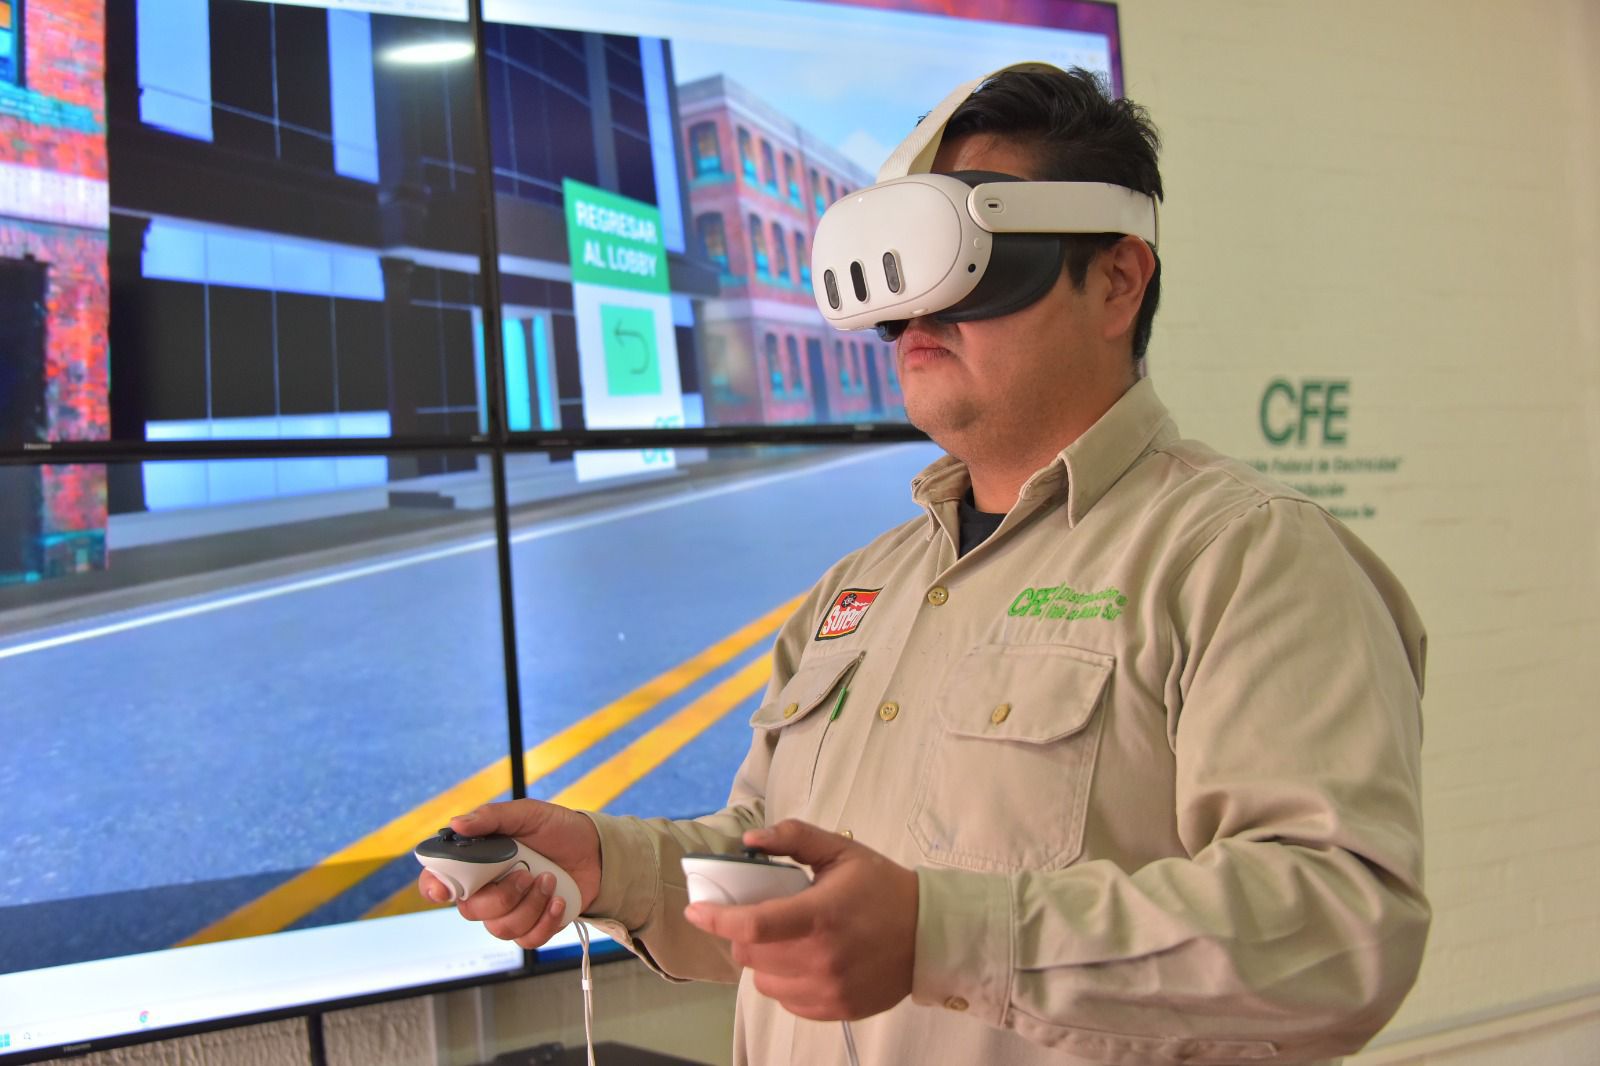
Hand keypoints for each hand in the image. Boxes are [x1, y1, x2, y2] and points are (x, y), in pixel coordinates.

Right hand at [416, 799, 602, 949]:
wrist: (596, 851)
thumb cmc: (558, 829)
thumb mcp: (527, 814)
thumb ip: (491, 817)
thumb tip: (458, 823)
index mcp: (476, 861)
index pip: (438, 881)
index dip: (434, 888)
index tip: (445, 891)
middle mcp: (486, 889)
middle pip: (471, 911)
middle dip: (502, 895)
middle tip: (527, 874)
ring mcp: (509, 911)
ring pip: (500, 928)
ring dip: (530, 905)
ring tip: (549, 881)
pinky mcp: (532, 926)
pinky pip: (527, 940)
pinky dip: (546, 921)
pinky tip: (558, 901)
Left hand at [682, 819, 918, 1020]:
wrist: (928, 934)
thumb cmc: (881, 887)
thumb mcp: (840, 851)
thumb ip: (793, 838)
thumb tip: (750, 841)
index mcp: (820, 914)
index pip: (752, 926)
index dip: (716, 920)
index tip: (696, 911)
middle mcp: (821, 958)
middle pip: (751, 955)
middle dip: (744, 935)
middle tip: (761, 917)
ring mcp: (829, 989)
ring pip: (764, 982)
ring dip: (763, 961)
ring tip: (787, 941)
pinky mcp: (836, 1010)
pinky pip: (787, 1002)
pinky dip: (784, 982)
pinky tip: (804, 962)